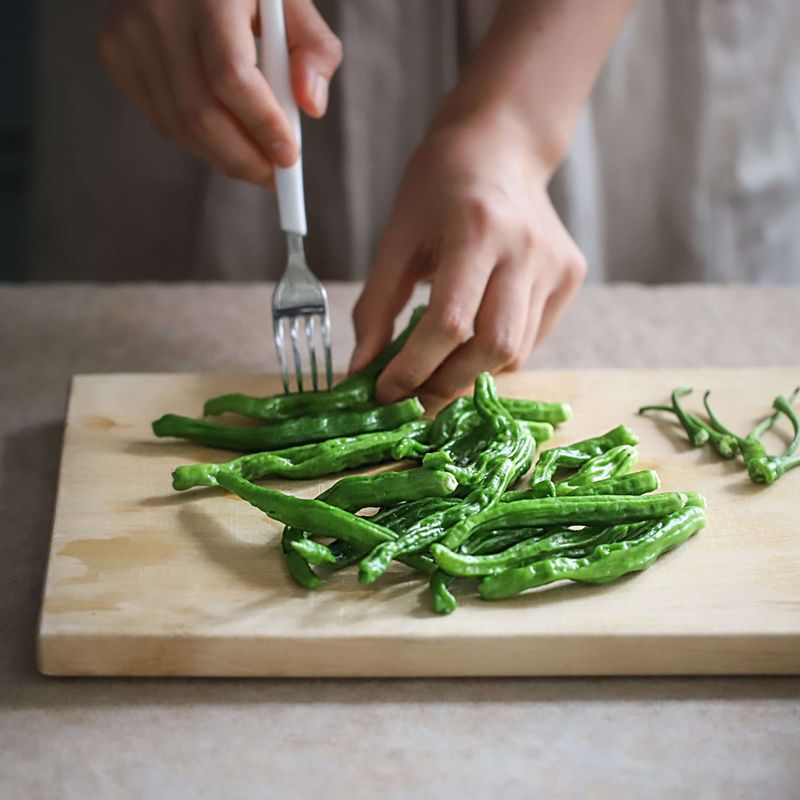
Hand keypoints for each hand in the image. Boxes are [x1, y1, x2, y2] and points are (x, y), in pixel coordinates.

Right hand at [97, 0, 341, 184]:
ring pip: (179, 125)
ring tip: (255, 162)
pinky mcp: (114, 52)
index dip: (261, 124)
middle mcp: (160, 9)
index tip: (288, 158)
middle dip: (244, 158)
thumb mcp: (290, 3)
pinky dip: (198, 142)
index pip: (232, 75)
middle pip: (201, 112)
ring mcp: (129, 32)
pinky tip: (223, 136)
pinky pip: (162, 120)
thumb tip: (312, 107)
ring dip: (223, 156)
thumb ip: (315, 50)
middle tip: (274, 178)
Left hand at [349, 113, 586, 404]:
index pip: (449, 323)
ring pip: (515, 353)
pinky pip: (531, 340)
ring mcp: (556, 266)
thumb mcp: (397, 237)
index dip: (413, 369)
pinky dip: (493, 355)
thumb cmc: (439, 186)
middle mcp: (526, 250)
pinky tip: (471, 340)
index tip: (383, 393)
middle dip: (445, 386)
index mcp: (476, 229)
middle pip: (493, 348)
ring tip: (435, 370)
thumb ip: (376, 305)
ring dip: (469, 374)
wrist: (502, 146)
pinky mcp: (571, 277)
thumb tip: (361, 370)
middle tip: (409, 400)